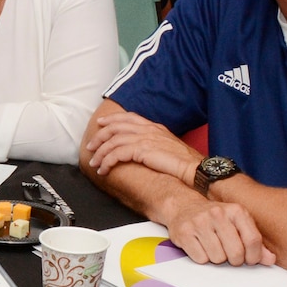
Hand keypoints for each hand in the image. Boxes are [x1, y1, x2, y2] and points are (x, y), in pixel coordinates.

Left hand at [83, 108, 201, 182]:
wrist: (194, 168)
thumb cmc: (185, 162)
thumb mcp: (169, 146)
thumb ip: (155, 143)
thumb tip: (143, 149)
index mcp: (155, 127)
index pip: (129, 118)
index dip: (113, 119)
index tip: (101, 123)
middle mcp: (148, 129)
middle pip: (116, 127)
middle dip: (100, 136)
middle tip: (91, 146)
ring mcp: (145, 138)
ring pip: (113, 140)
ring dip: (100, 152)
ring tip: (94, 162)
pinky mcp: (142, 150)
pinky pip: (116, 154)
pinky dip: (107, 162)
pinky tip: (104, 169)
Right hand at [165, 196, 274, 266]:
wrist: (183, 206)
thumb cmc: (215, 219)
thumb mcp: (238, 224)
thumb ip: (255, 242)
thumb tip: (270, 260)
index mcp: (236, 210)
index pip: (253, 240)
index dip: (253, 256)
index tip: (249, 259)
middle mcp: (218, 214)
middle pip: (236, 253)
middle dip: (234, 260)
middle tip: (229, 254)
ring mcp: (199, 222)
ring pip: (217, 258)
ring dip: (216, 258)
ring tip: (213, 247)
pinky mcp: (184, 232)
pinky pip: (200, 259)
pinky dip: (202, 258)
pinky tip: (200, 246)